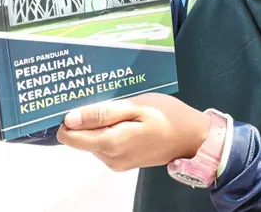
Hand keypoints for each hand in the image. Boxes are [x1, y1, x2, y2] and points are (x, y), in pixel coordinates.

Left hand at [56, 93, 211, 171]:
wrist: (192, 136)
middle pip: (80, 137)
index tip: (81, 100)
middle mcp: (109, 158)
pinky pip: (105, 143)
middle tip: (109, 98)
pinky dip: (110, 129)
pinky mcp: (123, 161)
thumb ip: (102, 114)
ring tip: (122, 106)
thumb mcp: (136, 107)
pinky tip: (127, 117)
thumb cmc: (168, 116)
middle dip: (87, 118)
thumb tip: (69, 119)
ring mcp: (116, 162)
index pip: (69, 136)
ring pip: (92, 139)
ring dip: (100, 123)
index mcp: (110, 144)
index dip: (70, 117)